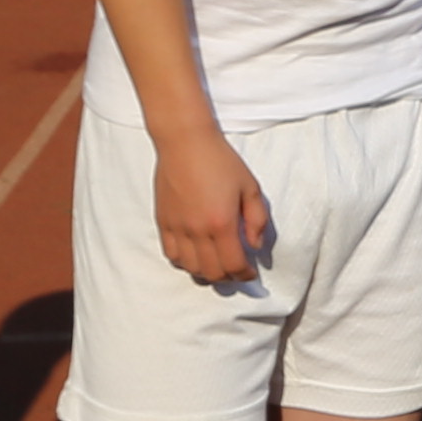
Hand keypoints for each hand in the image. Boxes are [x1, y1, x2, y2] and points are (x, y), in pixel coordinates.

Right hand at [151, 121, 276, 281]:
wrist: (185, 142)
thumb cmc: (221, 161)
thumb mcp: (251, 187)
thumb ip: (258, 220)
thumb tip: (254, 246)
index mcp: (222, 223)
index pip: (234, 266)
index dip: (245, 275)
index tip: (251, 273)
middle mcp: (197, 230)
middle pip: (213, 273)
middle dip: (228, 277)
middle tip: (237, 270)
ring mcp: (177, 228)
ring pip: (191, 268)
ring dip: (207, 273)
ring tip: (217, 264)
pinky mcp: (163, 222)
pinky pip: (171, 255)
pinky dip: (185, 262)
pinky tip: (195, 255)